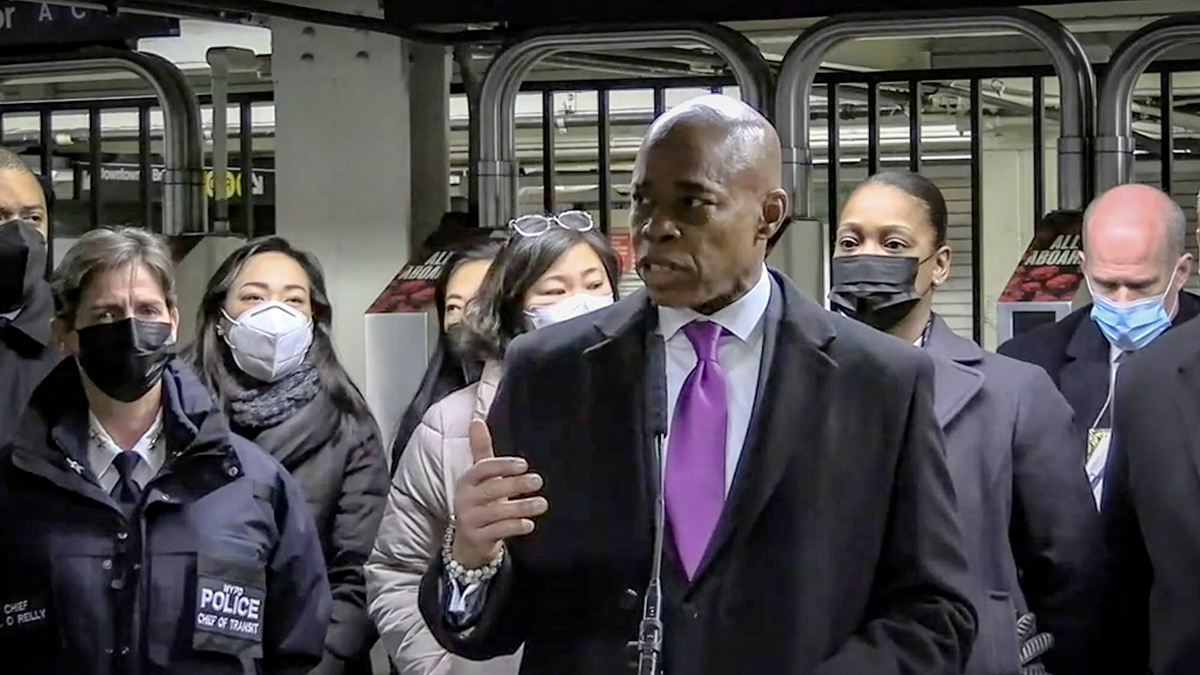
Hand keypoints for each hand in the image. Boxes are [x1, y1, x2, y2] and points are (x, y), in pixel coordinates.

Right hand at [450, 419, 548, 568]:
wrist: (468, 544)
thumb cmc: (479, 503)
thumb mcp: (480, 478)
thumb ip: (481, 450)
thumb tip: (476, 419)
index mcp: (467, 481)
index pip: (482, 469)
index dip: (502, 466)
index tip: (523, 464)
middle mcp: (465, 500)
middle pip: (492, 490)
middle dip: (516, 485)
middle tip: (538, 481)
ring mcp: (470, 521)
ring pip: (497, 512)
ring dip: (522, 507)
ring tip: (542, 503)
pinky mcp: (477, 539)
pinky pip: (498, 532)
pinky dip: (514, 527)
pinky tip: (529, 524)